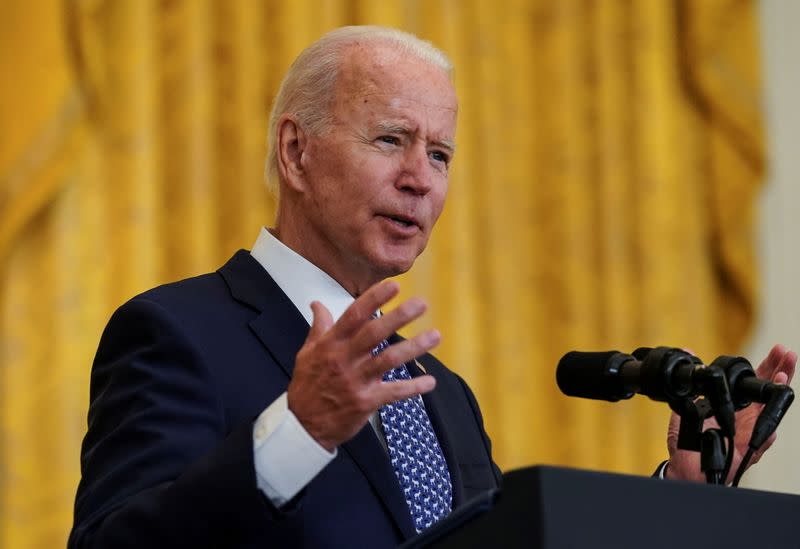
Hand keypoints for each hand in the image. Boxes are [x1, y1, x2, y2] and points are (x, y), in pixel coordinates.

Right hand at [287, 280, 439, 450]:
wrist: (302, 425)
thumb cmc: (307, 386)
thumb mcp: (306, 353)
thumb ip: (319, 327)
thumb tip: (318, 304)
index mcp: (330, 344)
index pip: (354, 315)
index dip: (374, 299)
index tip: (394, 286)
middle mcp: (344, 359)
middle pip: (374, 333)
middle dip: (399, 316)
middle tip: (421, 304)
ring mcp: (355, 381)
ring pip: (389, 359)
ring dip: (414, 347)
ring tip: (435, 336)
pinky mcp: (365, 402)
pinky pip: (393, 392)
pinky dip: (413, 387)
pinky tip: (430, 382)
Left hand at [665, 344, 796, 481]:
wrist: (684, 467)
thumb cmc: (689, 441)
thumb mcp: (687, 406)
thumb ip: (691, 383)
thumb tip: (688, 353)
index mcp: (734, 405)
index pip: (754, 381)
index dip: (767, 366)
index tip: (777, 350)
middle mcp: (746, 417)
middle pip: (768, 390)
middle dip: (780, 371)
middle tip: (788, 354)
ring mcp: (750, 432)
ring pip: (770, 411)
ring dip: (777, 393)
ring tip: (783, 375)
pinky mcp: (749, 450)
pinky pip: (764, 439)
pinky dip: (770, 428)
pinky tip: (774, 414)